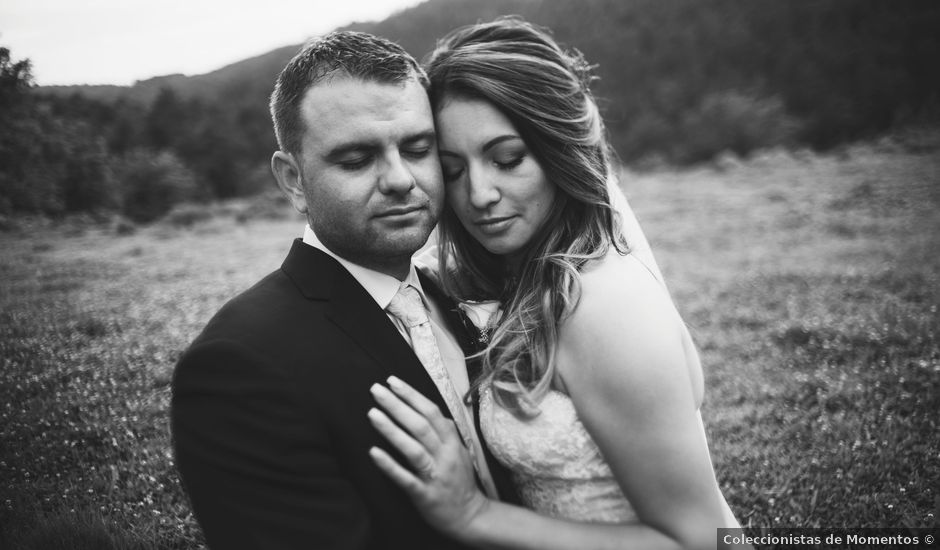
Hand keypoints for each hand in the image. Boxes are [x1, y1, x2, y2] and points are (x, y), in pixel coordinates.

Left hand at [368, 376, 489, 538]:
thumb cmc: (460, 481)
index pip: (431, 412)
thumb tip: (430, 410)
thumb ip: (446, 431)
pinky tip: (373, 452)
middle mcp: (445, 455)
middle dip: (397, 405)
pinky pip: (406, 478)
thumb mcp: (459, 451)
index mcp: (452, 442)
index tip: (392, 381)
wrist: (470, 516)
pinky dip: (389, 465)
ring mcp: (435, 475)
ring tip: (372, 414)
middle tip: (375, 390)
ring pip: (413, 448)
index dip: (412, 395)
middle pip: (420, 425)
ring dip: (392, 430)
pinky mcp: (424, 494)